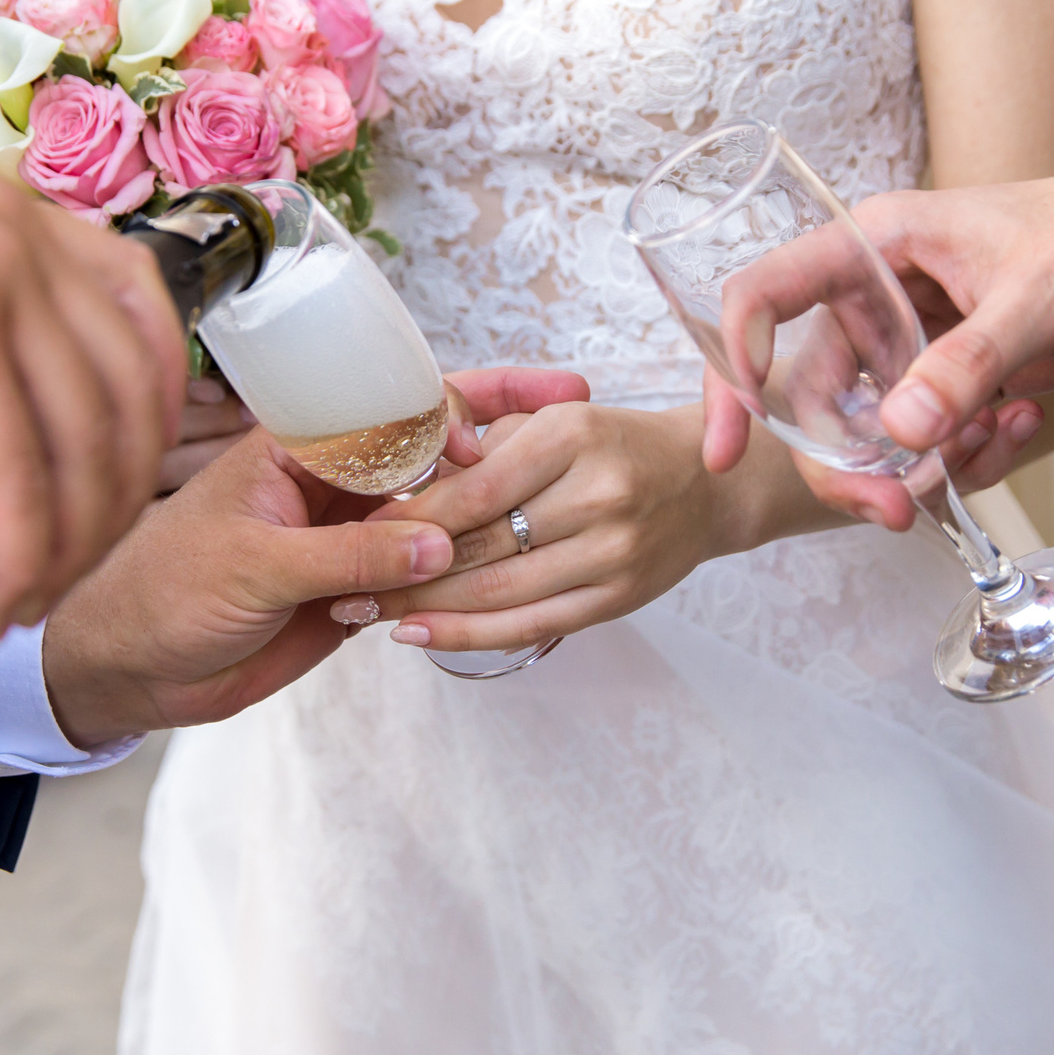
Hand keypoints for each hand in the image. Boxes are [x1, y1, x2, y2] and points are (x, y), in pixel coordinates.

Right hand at [0, 86, 183, 637]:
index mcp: (20, 218)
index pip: (143, 316)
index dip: (153, 414)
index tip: (118, 487)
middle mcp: (29, 241)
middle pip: (128, 399)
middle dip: (110, 509)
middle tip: (57, 576)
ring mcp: (1, 279)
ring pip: (86, 445)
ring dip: (66, 548)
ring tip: (16, 603)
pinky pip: (15, 466)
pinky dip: (16, 547)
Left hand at [41, 368, 590, 744]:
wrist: (130, 667)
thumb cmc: (164, 592)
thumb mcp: (254, 565)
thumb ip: (348, 554)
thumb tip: (442, 538)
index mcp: (301, 446)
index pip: (400, 406)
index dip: (471, 401)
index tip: (538, 401)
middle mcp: (332, 481)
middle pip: (432, 449)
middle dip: (501, 435)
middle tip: (575, 419)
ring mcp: (349, 534)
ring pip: (436, 511)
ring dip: (492, 506)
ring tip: (566, 495)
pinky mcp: (357, 588)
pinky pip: (423, 569)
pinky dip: (464, 569)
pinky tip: (515, 562)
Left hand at [354, 396, 835, 652]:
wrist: (711, 482)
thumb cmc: (613, 443)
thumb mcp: (550, 418)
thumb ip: (483, 445)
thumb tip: (404, 482)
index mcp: (572, 434)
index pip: (474, 486)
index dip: (411, 515)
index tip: (357, 527)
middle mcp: (599, 493)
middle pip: (481, 542)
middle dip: (404, 566)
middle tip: (342, 579)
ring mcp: (614, 551)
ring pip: (498, 591)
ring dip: (424, 607)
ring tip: (364, 612)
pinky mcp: (620, 597)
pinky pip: (531, 626)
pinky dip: (469, 635)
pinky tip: (420, 635)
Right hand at [702, 160, 1053, 524]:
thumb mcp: (1035, 299)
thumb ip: (966, 367)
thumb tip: (898, 437)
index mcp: (874, 245)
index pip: (764, 295)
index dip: (734, 367)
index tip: (733, 444)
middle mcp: (878, 295)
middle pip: (811, 393)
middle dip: (844, 461)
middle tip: (893, 509)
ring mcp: (914, 341)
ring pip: (869, 429)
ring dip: (919, 461)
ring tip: (997, 437)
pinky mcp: (953, 378)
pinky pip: (927, 440)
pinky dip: (965, 455)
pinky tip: (1022, 423)